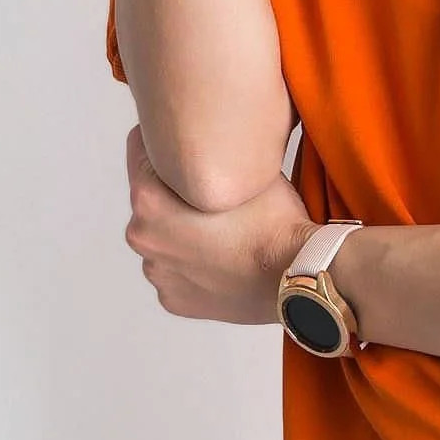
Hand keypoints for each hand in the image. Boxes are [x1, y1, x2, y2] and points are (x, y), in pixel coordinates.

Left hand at [122, 124, 314, 326]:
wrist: (301, 276)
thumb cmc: (274, 219)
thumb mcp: (241, 163)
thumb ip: (207, 152)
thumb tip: (202, 140)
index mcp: (148, 201)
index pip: (139, 148)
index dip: (164, 138)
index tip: (184, 139)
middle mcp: (143, 238)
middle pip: (151, 197)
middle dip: (174, 191)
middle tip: (213, 188)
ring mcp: (158, 274)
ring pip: (164, 238)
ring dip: (182, 231)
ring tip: (223, 228)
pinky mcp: (175, 300)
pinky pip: (179, 272)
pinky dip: (195, 264)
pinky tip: (224, 257)